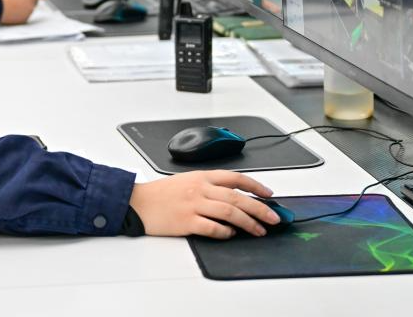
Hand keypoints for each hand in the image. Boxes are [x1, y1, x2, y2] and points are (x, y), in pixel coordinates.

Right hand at [129, 170, 278, 238]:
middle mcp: (200, 189)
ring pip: (230, 212)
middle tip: (274, 218)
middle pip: (238, 197)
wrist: (138, 202)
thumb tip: (233, 199)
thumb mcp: (186, 181)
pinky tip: (230, 234)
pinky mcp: (186, 221)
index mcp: (201, 176)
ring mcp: (193, 205)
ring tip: (258, 231)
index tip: (269, 195)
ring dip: (248, 223)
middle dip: (260, 209)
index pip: (235, 178)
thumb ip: (209, 187)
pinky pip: (212, 228)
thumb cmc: (161, 193)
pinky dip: (225, 232)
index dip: (255, 187)